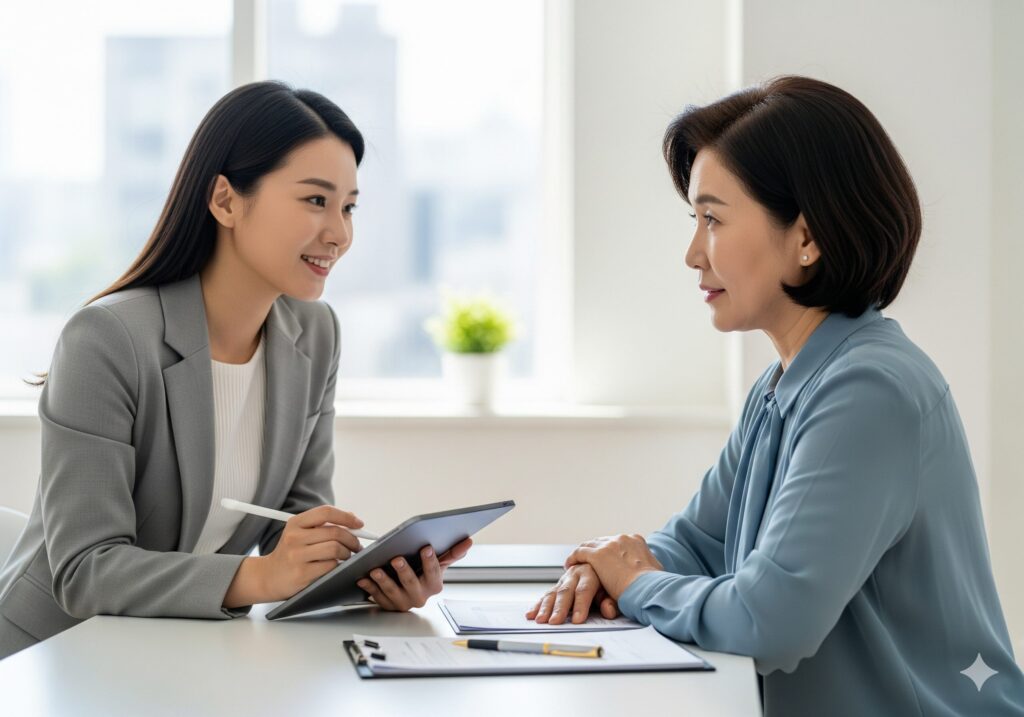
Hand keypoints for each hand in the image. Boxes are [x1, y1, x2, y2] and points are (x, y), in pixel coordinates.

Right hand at [259, 505, 364, 601]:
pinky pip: (331, 566)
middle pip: (335, 532)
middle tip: (357, 546)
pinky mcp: (302, 574)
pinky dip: (339, 566)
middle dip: (352, 539)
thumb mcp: (300, 533)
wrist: (267, 577)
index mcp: (295, 523)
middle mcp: (294, 537)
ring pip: (335, 549)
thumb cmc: (290, 554)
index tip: (359, 524)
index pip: (326, 512)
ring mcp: (297, 556)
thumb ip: (323, 525)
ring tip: (347, 556)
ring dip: (347, 553)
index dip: (346, 517)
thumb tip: (352, 518)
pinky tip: (337, 567)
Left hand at [356, 538, 472, 610]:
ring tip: (375, 570)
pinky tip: (363, 579)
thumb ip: (452, 552)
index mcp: (434, 585)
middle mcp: (419, 597)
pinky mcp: (387, 605)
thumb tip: (468, 542)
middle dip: (404, 572)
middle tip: (396, 559)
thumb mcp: (439, 563)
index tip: (426, 547)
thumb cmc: (423, 573)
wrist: (409, 589)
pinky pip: (377, 597)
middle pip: (411, 584)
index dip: (430, 561)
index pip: (433, 573)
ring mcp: (403, 602)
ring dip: (383, 581)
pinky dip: (369, 588)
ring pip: (392, 593)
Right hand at [525, 563, 618, 624]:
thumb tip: (608, 610)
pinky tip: (531, 615)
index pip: (585, 589)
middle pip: (566, 591)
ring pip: (553, 593)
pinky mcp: (558, 586)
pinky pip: (546, 596)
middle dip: (560, 608)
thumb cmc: (613, 583)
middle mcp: (575, 573)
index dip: (581, 605)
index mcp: (591, 571)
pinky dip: (538, 606)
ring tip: (540, 621)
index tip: (578, 620)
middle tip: (555, 622)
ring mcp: (565, 579)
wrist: (606, 567)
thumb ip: (613, 601)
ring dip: (545, 608)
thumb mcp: (617, 591)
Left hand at [565, 534, 663, 598]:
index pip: (617, 542)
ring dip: (582, 554)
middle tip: (587, 561)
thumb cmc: (654, 585)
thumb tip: (650, 571)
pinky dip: (574, 559)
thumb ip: (648, 567)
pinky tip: (570, 566)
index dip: (608, 551)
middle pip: (601, 541)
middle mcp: (622, 539)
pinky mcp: (597, 555)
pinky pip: (579, 553)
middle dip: (594, 551)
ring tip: (575, 563)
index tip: (605, 559)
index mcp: (636, 541)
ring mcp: (608, 545)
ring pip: (589, 545)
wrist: (648, 587)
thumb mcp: (655, 571)